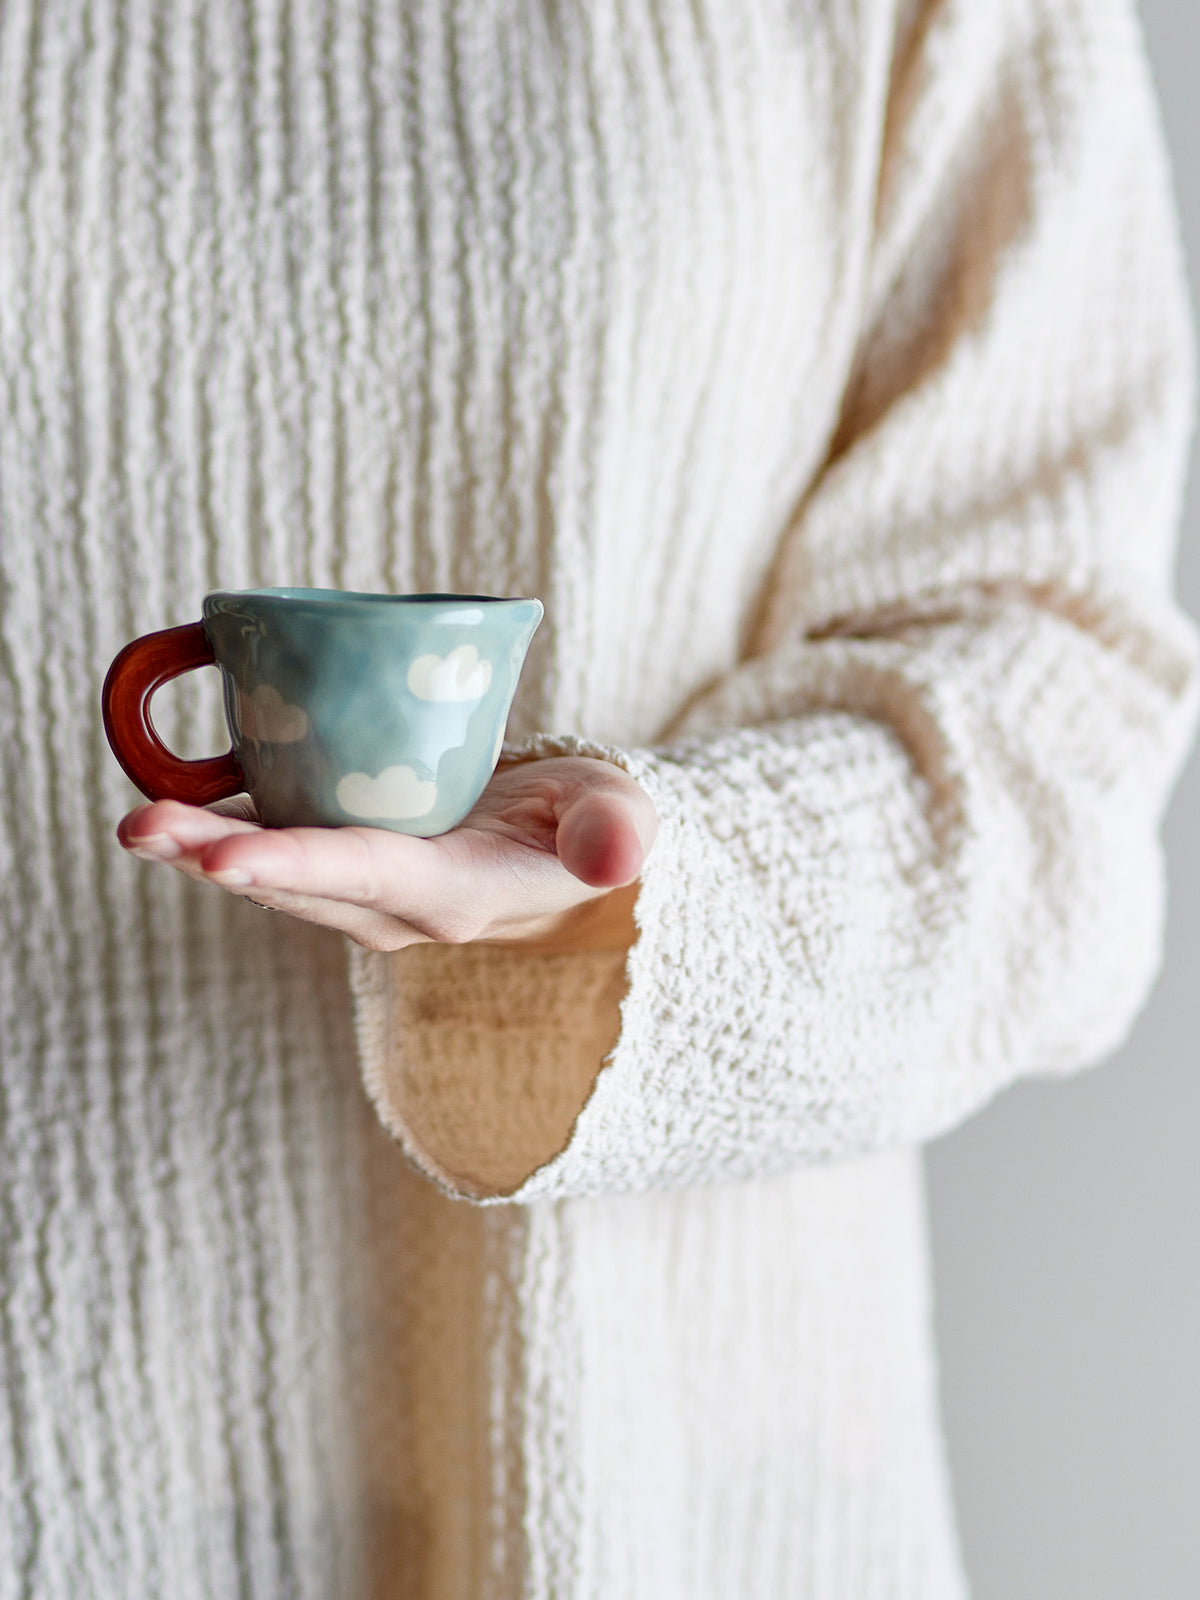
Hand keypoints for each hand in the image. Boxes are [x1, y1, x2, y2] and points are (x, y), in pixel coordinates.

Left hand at [116, 756, 657, 953]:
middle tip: (140, 826)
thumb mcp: (617, 814)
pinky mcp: (346, 867)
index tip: (224, 859)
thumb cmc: (589, 820)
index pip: (367, 876)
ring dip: (200, 848)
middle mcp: (395, 908)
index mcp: (455, 893)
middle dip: (214, 857)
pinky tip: (170, 794)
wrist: (560, 850)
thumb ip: (614, 831)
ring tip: (137, 819)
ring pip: (273, 873)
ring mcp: (364, 894)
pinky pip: (276, 848)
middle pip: (295, 883)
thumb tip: (617, 855)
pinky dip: (220, 826)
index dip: (295, 866)